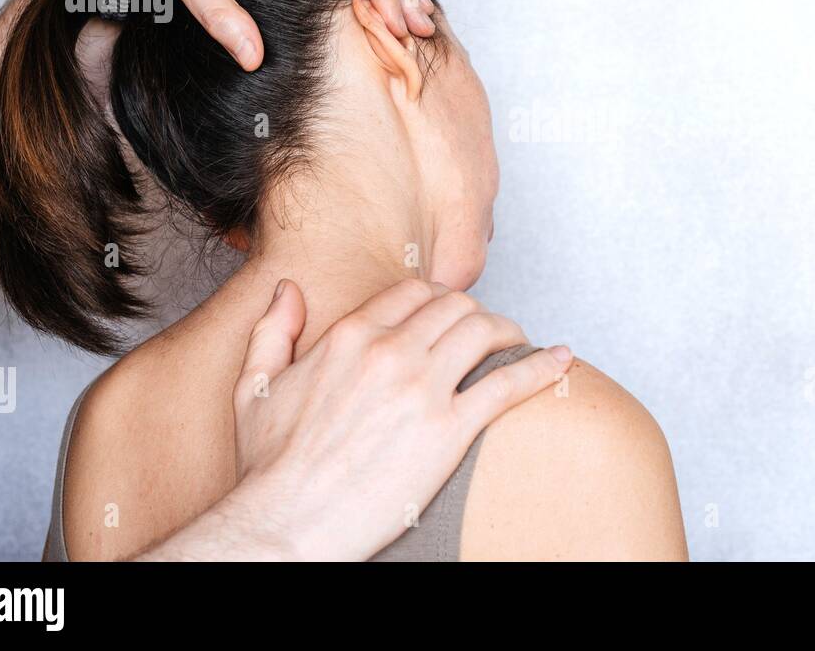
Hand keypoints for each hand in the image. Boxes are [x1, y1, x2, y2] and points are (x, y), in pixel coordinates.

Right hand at [226, 278, 571, 560]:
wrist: (287, 524)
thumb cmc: (270, 468)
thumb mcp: (254, 387)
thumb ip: (273, 331)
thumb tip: (289, 290)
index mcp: (348, 337)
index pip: (413, 293)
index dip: (439, 300)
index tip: (450, 315)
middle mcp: (389, 352)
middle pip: (455, 306)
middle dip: (477, 314)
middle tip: (488, 333)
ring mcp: (422, 389)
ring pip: (484, 332)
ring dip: (510, 333)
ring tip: (521, 344)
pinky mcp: (449, 429)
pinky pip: (509, 383)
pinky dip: (542, 368)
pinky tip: (561, 361)